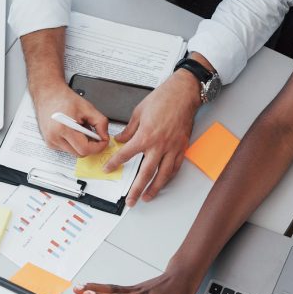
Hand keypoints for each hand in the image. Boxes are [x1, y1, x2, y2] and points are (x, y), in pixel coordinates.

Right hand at [32, 83, 109, 156]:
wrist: (48, 94)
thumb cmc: (64, 99)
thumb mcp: (87, 108)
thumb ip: (100, 122)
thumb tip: (105, 137)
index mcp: (63, 128)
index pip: (84, 149)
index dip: (98, 147)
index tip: (103, 141)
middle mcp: (54, 137)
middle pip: (80, 153)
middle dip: (91, 146)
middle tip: (95, 135)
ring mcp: (51, 142)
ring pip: (74, 152)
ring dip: (82, 144)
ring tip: (82, 130)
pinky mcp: (50, 143)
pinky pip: (67, 149)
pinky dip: (74, 143)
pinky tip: (74, 131)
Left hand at [104, 70, 199, 205]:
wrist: (183, 93)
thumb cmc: (163, 98)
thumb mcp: (139, 112)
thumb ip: (129, 129)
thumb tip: (121, 139)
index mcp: (145, 135)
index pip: (126, 154)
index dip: (115, 163)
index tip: (109, 169)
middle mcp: (159, 145)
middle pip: (146, 173)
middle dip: (136, 189)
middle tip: (130, 200)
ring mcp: (172, 147)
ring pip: (163, 174)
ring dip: (154, 188)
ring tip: (147, 197)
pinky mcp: (182, 147)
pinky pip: (175, 167)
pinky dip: (169, 177)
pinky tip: (164, 181)